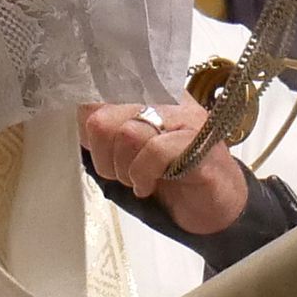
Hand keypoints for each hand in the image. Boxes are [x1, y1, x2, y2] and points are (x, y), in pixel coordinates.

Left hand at [80, 98, 249, 235]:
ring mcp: (187, 119)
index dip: (87, 121)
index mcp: (150, 93)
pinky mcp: (200, 144)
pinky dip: (142, 176)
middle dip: (102, 153)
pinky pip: (154, 151)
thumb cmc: (172, 178)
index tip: (94, 145)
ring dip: (123, 168)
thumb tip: (79, 120)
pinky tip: (148, 186)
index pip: (101, 90)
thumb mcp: (130, 150)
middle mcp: (169, 99)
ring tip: (137, 179)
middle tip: (118, 171)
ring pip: (127, 133)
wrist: (217, 207)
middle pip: (104, 113)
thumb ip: (107, 131)